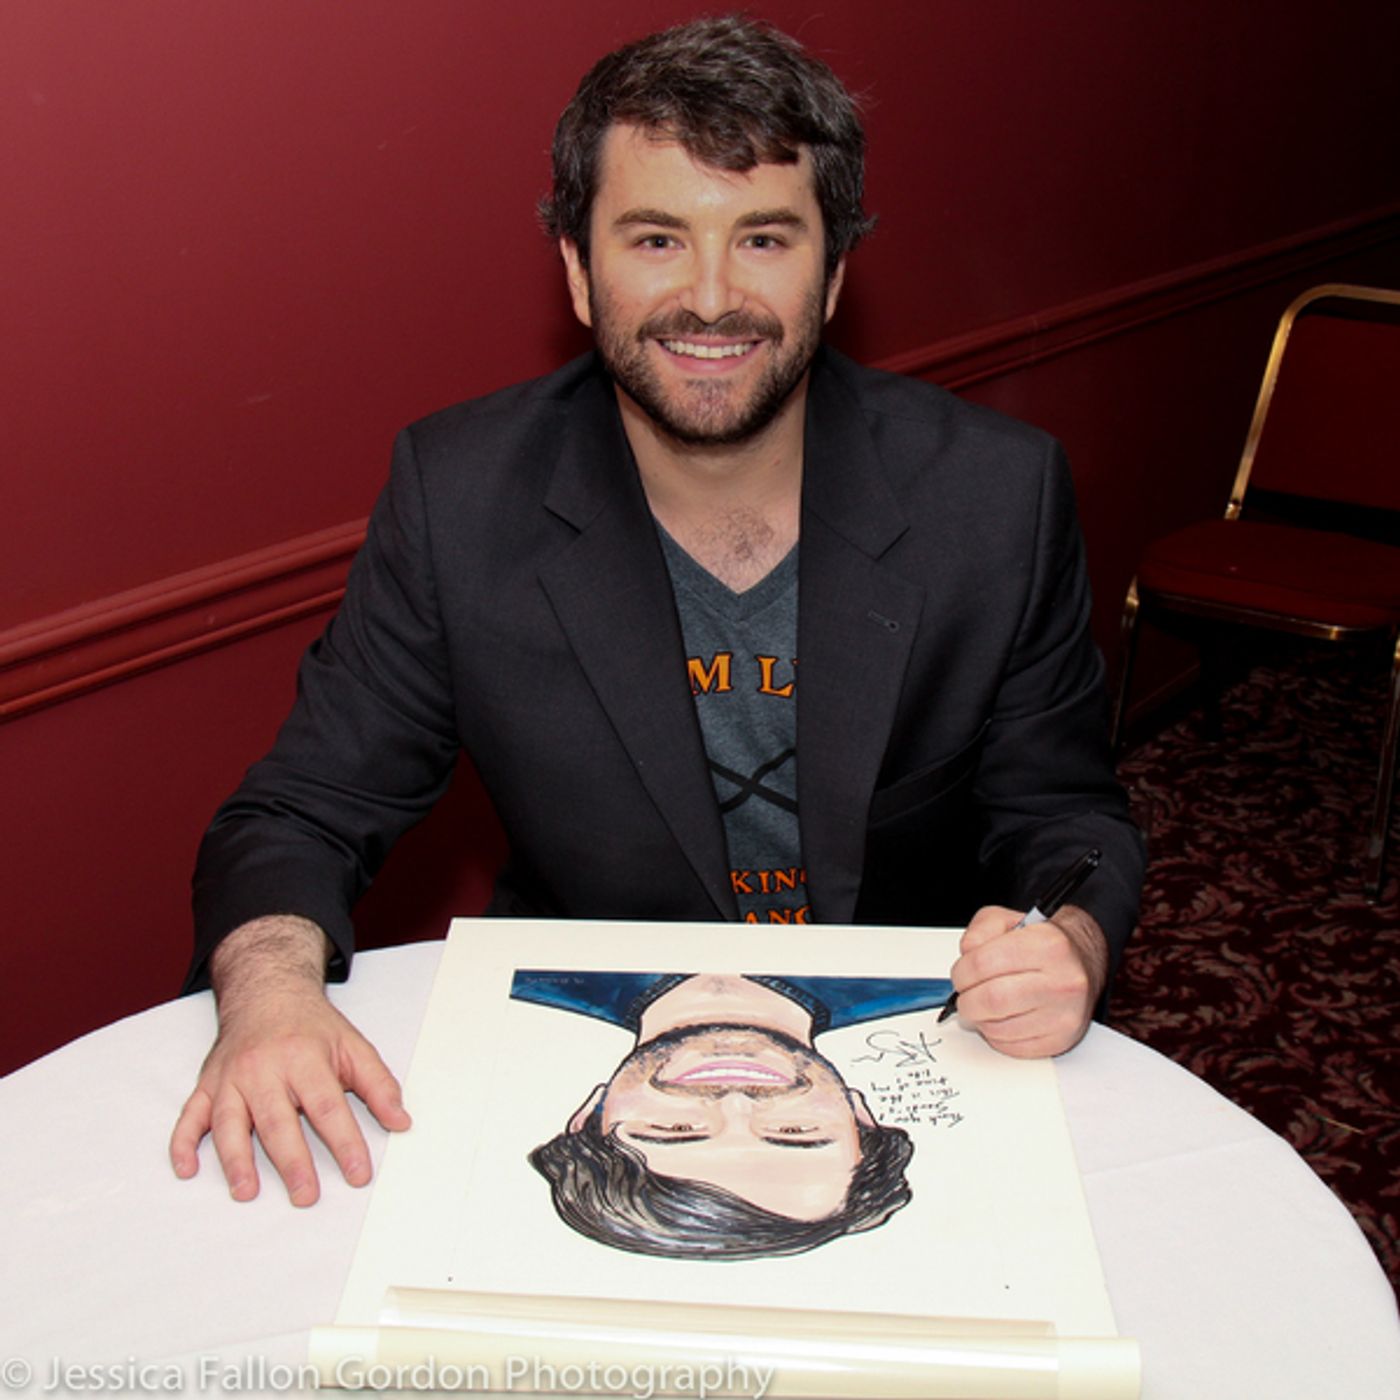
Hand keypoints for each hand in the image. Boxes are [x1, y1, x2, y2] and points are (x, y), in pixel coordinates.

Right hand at [169, 917, 410, 1205]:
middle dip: (292, 1162)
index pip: (326, 1106)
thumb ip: (378, 1084)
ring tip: (246, 1192)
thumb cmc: (312, 1027)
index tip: (358, 1173)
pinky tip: (186, 1169)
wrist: (267, 992)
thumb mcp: (353, 1046)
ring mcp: (231, 1078)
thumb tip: (401, 1122)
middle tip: (306, 1196)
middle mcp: (264, 1069)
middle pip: (277, 1120)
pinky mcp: (207, 1085)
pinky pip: (189, 1116)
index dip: (345, 1141)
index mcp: (304, 1058)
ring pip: (229, 1122)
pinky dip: (183, 1143)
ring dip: (235, 1159)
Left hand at [948, 903, 1107, 1057]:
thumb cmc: (1042, 944)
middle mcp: (1062, 981)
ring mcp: (1064, 1014)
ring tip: (984, 1006)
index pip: (984, 963)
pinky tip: (1002, 1018)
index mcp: (1047, 945)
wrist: (1082, 963)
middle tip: (965, 996)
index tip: (959, 976)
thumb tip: (966, 955)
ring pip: (999, 1028)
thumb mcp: (1007, 920)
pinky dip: (996, 1036)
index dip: (961, 973)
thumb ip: (980, 931)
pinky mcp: (1062, 1040)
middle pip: (992, 1000)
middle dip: (967, 1001)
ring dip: (980, 1019)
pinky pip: (1012, 1047)